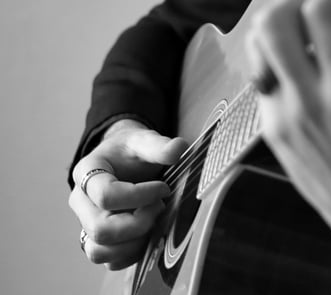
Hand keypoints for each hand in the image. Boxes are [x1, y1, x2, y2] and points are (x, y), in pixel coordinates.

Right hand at [69, 119, 186, 269]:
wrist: (122, 159)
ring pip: (99, 250)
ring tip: (154, 221)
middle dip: (137, 223)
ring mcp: (86, 223)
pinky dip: (132, 254)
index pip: (106, 195)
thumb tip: (178, 149)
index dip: (140, 196)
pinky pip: (109, 261)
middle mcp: (80, 201)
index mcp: (86, 172)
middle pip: (99, 228)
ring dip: (134, 242)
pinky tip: (150, 234)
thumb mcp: (143, 139)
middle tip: (160, 207)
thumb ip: (159, 145)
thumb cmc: (130, 151)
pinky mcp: (98, 240)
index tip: (163, 188)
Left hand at [247, 0, 330, 278]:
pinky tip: (304, 63)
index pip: (321, 16)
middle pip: (272, 26)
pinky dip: (279, 59)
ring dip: (279, 28)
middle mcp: (308, 102)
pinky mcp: (272, 131)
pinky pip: (262, 79)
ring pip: (257, 51)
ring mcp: (283, 118)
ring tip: (305, 28)